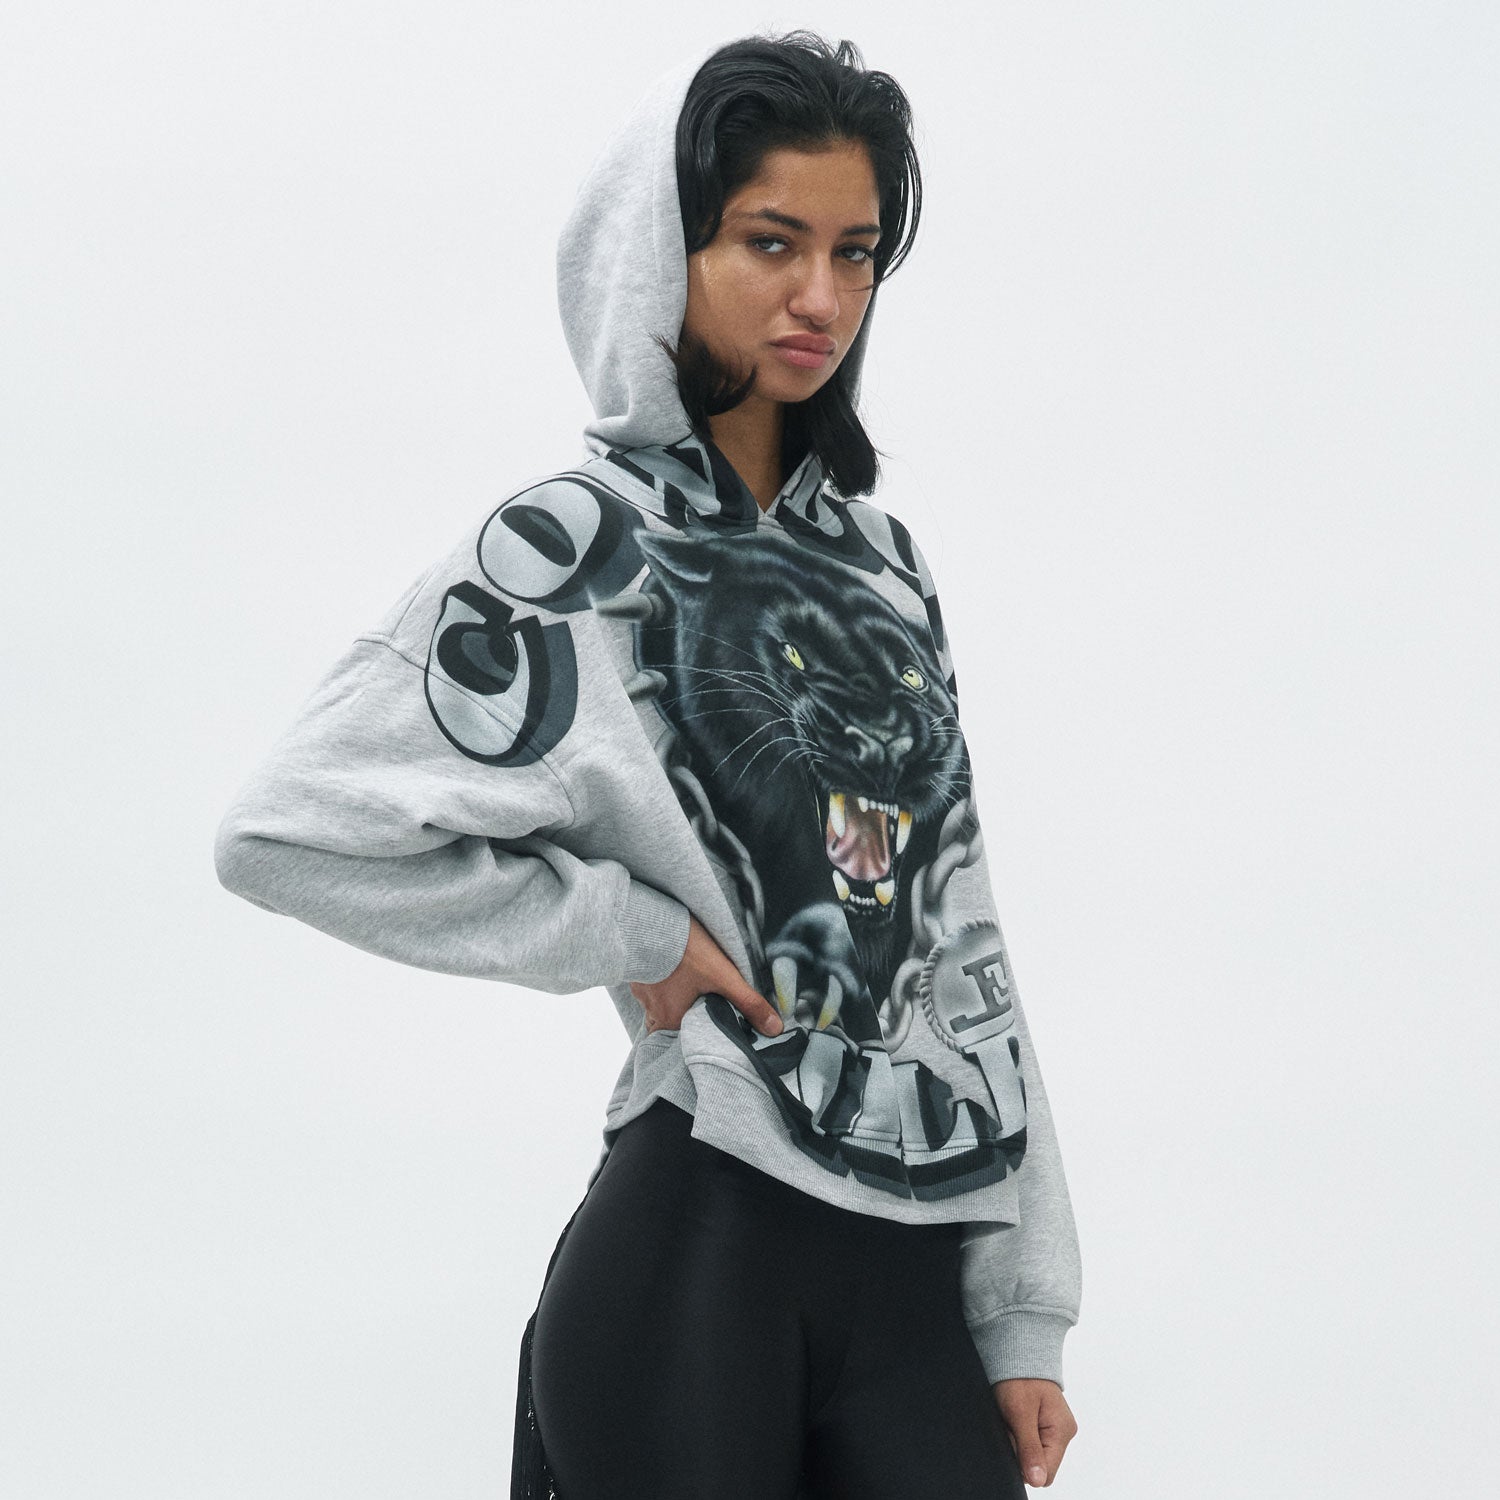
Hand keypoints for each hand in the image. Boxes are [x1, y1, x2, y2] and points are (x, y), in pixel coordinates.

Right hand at [629, 913, 783, 1038]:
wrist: (649, 920)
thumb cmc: (685, 950)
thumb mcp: (724, 976)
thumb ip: (748, 1003)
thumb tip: (775, 1028)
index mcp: (671, 1019)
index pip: (685, 1042)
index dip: (700, 1037)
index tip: (712, 1031)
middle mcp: (652, 1011)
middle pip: (673, 1025)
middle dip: (689, 1019)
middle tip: (705, 1009)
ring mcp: (641, 991)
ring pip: (661, 1005)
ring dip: (676, 1000)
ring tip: (692, 988)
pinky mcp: (637, 972)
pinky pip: (651, 986)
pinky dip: (664, 982)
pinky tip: (676, 970)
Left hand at [994, 1378, 1075, 1487]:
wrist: (1018, 1353)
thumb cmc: (1020, 1378)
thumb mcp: (1020, 1413)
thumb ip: (1029, 1448)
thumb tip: (1038, 1481)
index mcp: (1062, 1432)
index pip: (1047, 1474)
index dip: (1025, 1465)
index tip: (1013, 1440)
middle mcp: (1063, 1433)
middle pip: (1039, 1464)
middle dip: (1020, 1451)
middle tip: (1010, 1425)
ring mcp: (1055, 1429)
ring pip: (1033, 1454)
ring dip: (1018, 1442)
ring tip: (1012, 1419)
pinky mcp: (1046, 1425)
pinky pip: (1031, 1442)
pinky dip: (1019, 1434)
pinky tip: (1014, 1418)